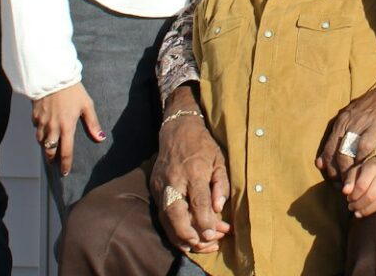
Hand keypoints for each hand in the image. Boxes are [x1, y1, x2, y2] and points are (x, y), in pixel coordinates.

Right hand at [32, 82, 104, 177]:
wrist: (53, 77)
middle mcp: (52, 128)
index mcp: (67, 127)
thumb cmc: (73, 90)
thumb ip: (93, 123)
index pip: (65, 152)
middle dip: (52, 159)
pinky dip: (40, 131)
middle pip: (50, 151)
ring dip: (46, 146)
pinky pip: (36, 128)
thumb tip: (100, 138)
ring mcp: (42, 123)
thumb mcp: (87, 105)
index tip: (65, 173)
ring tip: (50, 147)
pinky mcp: (34, 116)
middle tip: (55, 162)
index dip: (65, 164)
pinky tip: (44, 128)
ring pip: (41, 141)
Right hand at [149, 86, 230, 253]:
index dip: (206, 221)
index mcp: (194, 170)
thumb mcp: (220, 158)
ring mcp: (161, 185)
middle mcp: (174, 179)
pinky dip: (172, 230)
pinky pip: (162, 215)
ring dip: (181, 237)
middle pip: (176, 214)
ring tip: (199, 246)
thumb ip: (221, 183)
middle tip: (207, 244)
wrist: (177, 129)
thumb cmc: (204, 144)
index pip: (198, 201)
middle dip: (190, 234)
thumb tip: (219, 208)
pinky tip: (185, 239)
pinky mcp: (154, 188)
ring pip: (166, 219)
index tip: (215, 235)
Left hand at [317, 78, 375, 180]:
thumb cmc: (368, 111)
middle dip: (345, 172)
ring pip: (363, 145)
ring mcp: (375, 123)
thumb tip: (320, 164)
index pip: (332, 150)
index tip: (336, 184)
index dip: (332, 170)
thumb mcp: (348, 120)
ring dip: (361, 163)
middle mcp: (356, 122)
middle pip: (346, 151)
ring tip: (361, 180)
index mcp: (343, 122)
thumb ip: (334, 141)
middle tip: (349, 189)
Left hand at [342, 158, 375, 217]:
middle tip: (351, 207)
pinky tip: (368, 210)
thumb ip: (349, 181)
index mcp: (373, 167)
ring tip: (357, 211)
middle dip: (358, 205)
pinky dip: (375, 210)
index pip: (361, 186)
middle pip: (370, 196)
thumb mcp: (355, 172)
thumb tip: (345, 191)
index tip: (349, 199)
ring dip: (365, 210)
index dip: (353, 196)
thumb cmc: (365, 172)